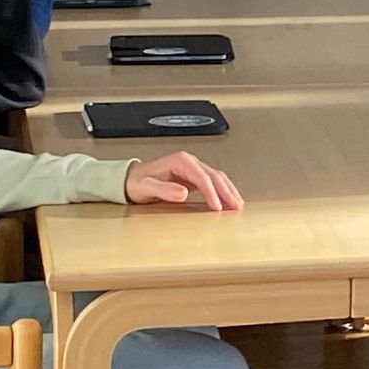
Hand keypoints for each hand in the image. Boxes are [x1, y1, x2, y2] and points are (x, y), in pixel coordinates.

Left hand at [125, 152, 245, 212]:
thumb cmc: (137, 183)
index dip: (212, 193)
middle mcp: (190, 162)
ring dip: (229, 191)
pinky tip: (228, 201)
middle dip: (227, 192)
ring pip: (218, 178)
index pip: (202, 177)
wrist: (130, 180)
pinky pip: (213, 183)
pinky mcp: (194, 178)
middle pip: (215, 176)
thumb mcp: (146, 187)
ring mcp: (193, 169)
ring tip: (237, 205)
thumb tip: (183, 192)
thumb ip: (164, 190)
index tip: (217, 207)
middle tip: (236, 206)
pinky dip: (223, 192)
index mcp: (181, 161)